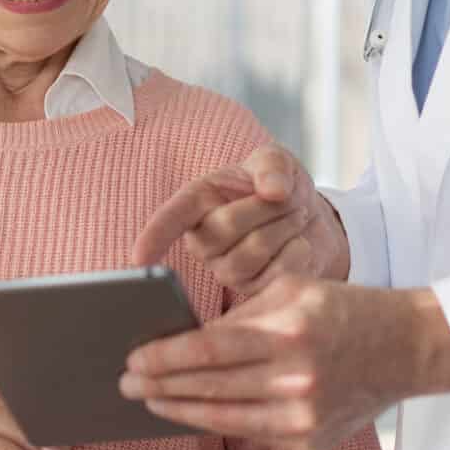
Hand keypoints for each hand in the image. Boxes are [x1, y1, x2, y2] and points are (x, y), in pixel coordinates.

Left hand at [118, 277, 449, 449]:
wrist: (404, 348)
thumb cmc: (340, 310)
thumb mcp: (292, 290)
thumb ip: (240, 313)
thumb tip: (185, 335)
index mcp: (288, 332)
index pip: (208, 349)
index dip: (164, 357)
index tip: (133, 359)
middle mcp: (295, 378)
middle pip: (208, 386)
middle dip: (159, 385)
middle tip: (125, 383)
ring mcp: (303, 415)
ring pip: (223, 417)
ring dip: (179, 409)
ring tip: (149, 401)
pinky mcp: (309, 439)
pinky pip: (248, 432)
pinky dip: (214, 422)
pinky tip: (189, 413)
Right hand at [132, 143, 348, 295]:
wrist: (310, 216)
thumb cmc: (279, 185)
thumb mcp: (275, 160)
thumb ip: (272, 166)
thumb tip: (274, 190)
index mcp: (198, 202)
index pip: (171, 219)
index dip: (154, 237)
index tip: (138, 260)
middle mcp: (203, 240)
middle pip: (223, 229)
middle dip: (263, 208)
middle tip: (284, 198)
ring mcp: (225, 269)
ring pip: (248, 255)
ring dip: (282, 229)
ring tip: (293, 217)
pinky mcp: (253, 289)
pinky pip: (274, 275)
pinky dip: (296, 252)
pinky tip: (298, 243)